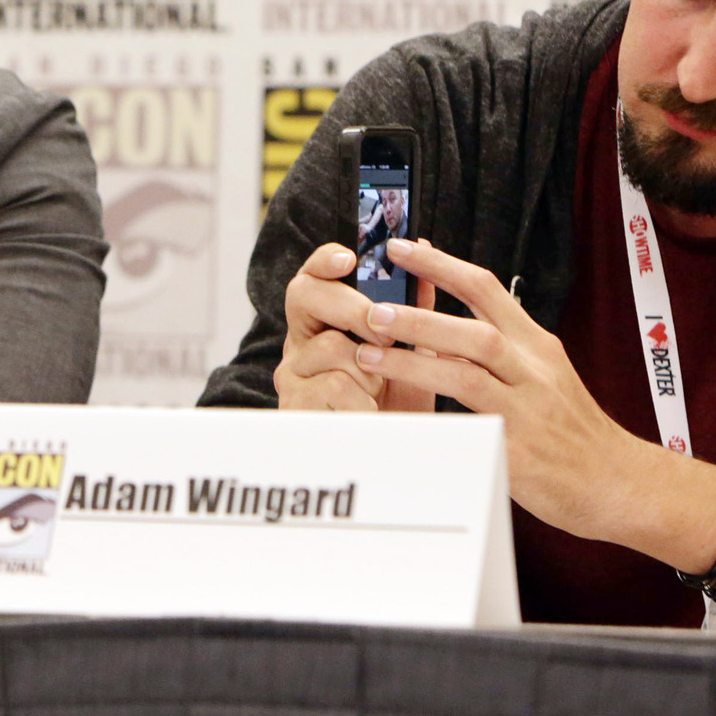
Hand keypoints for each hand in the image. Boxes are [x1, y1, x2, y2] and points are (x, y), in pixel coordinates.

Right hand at [274, 243, 436, 412]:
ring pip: (330, 346)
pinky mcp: (292, 407)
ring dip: (368, 368)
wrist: (387, 464)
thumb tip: (423, 251)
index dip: (325, 260)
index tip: (349, 257)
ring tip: (380, 392)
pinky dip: (363, 400)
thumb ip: (411, 306)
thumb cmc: (394, 405)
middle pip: (306, 296)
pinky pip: (332, 387)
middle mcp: (299, 343)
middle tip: (384, 330)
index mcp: (323, 324)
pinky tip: (370, 414)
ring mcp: (292, 375)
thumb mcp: (408, 352)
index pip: (312, 277)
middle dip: (352, 307)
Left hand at [349, 238, 654, 540]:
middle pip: (474, 330)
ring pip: (467, 375)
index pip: (486, 289)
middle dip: (420, 315)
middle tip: (373, 308)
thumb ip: (501, 350)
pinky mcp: (519, 453)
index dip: (442, 265)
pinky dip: (432, 423)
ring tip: (370, 353)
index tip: (402, 248)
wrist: (620, 480)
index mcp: (535, 345)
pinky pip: (468, 433)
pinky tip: (398, 419)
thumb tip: (446, 327)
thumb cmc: (574, 429)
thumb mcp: (544, 374)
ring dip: (414, 361)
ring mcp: (528, 411)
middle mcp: (534, 370)